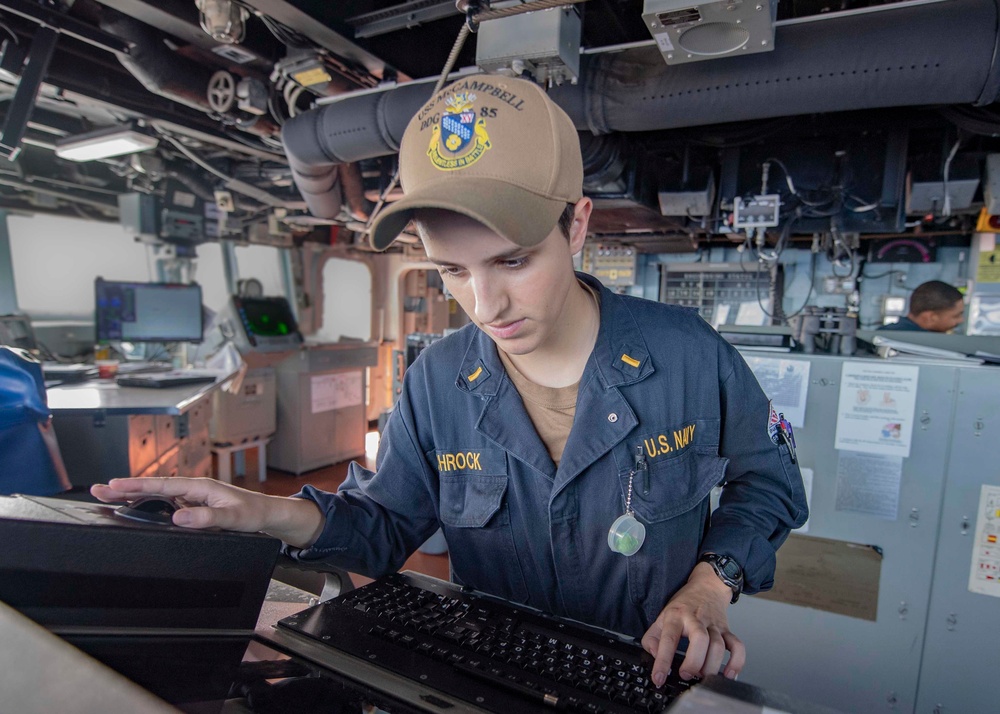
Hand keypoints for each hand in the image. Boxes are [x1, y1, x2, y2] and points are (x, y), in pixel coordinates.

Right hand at [90, 477, 323, 546]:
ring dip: (133, 495)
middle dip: (125, 487)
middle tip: (97, 489)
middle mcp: (194, 490)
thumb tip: (179, 517)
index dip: (137, 485)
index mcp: (201, 487)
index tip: (114, 484)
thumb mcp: (233, 518)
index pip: (163, 485)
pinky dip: (147, 504)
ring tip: (107, 496)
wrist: (268, 516)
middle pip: (154, 488)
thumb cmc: (254, 514)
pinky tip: (133, 507)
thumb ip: (207, 517)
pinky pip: (165, 504)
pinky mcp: (194, 507)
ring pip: (157, 496)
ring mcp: (192, 498)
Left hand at [641, 562, 744, 684]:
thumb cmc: (683, 605)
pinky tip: (729, 674)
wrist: (707, 586)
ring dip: (712, 665)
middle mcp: (696, 620)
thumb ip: (652, 638)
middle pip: (700, 640)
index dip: (662, 660)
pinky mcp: (727, 630)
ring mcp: (713, 625)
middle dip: (694, 661)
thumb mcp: (661, 617)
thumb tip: (655, 656)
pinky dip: (736, 662)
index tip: (659, 678)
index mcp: (676, 616)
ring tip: (702, 676)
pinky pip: (737, 646)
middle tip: (686, 674)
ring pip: (718, 646)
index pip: (668, 639)